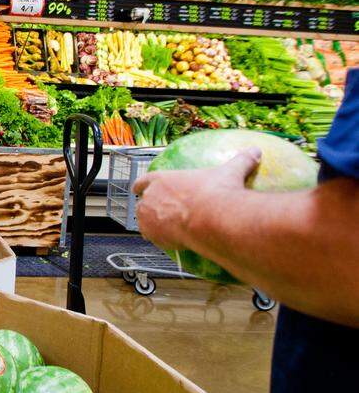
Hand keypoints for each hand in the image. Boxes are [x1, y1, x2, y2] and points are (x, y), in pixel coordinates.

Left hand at [133, 147, 260, 248]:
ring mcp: (149, 216)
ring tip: (160, 230)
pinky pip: (151, 238)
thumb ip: (241, 161)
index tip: (137, 189)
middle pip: (143, 203)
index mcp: (162, 179)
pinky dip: (158, 239)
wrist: (214, 219)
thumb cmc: (219, 193)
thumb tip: (256, 151)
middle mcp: (151, 196)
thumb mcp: (230, 173)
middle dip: (149, 207)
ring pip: (143, 221)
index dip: (141, 185)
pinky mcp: (153, 234)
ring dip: (150, 224)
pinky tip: (167, 242)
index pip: (144, 181)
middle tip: (158, 213)